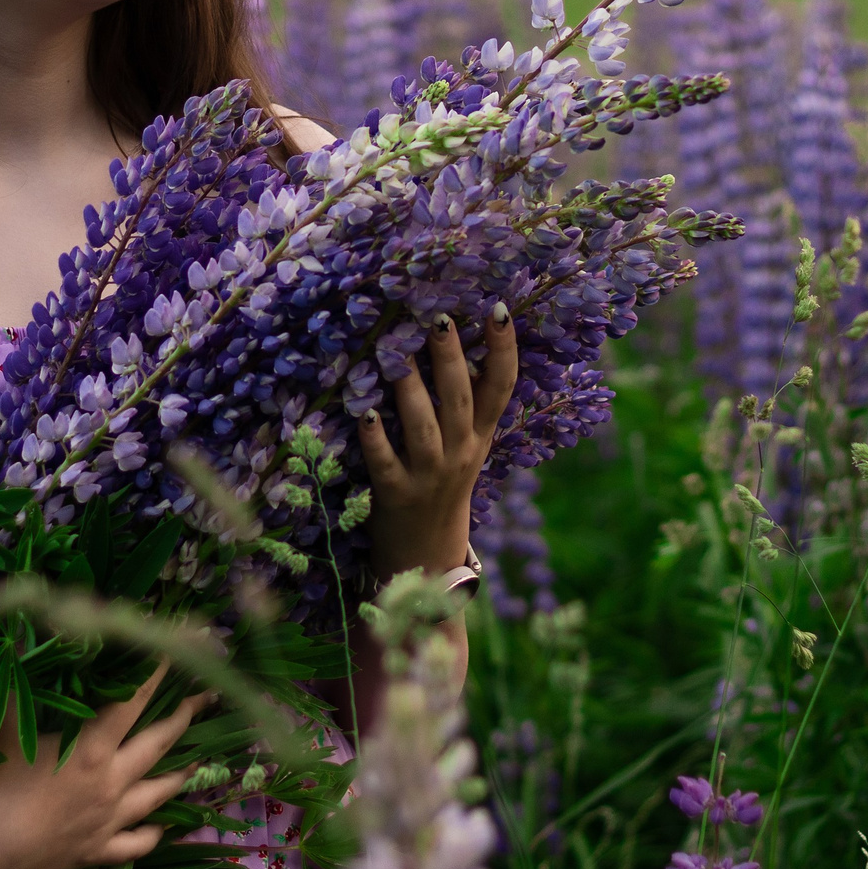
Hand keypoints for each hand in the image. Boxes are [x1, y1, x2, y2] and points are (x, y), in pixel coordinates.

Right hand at [0, 663, 206, 868]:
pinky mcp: (96, 853)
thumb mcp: (1, 730)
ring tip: (199, 761)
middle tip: (209, 696)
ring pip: (158, 794)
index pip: (133, 702)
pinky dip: (152, 833)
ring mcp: (108, 822)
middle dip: (186, 715)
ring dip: (181, 775)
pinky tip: (161, 826)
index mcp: (91, 750)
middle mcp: (111, 784)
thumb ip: (16, 686)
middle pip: (160, 743)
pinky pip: (136, 843)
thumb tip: (16, 640)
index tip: (174, 651)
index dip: (155, 674)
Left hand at [361, 304, 518, 577]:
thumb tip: (455, 341)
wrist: (428, 558)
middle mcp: (461, 454)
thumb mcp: (467, 447)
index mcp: (480, 437)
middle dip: (450, 358)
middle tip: (439, 319)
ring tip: (395, 354)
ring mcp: (429, 476)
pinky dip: (375, 440)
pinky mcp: (396, 497)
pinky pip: (385, 463)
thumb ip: (466, 404)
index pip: (501, 388)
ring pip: (424, 428)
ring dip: (410, 392)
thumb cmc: (442, 488)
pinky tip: (364, 414)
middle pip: (461, 400)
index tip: (498, 310)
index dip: (503, 350)